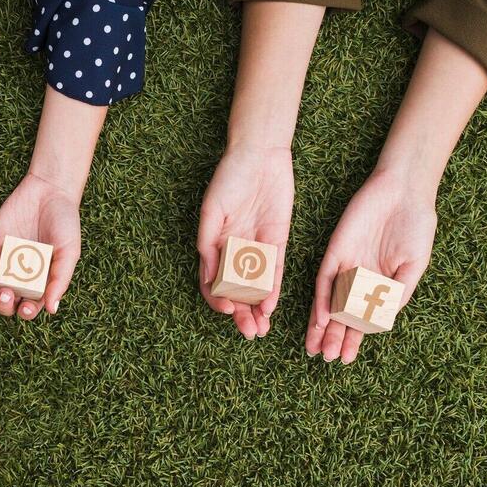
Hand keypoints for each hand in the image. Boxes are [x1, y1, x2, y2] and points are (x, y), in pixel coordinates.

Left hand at [0, 174, 80, 319]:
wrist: (49, 190)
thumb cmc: (65, 222)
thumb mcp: (69, 251)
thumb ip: (60, 279)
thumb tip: (51, 309)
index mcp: (41, 280)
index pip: (30, 305)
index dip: (25, 312)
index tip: (24, 308)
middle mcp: (21, 275)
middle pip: (7, 301)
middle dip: (3, 305)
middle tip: (5, 296)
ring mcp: (5, 261)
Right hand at [197, 144, 293, 338]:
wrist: (259, 154)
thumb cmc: (228, 178)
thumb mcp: (212, 210)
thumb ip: (209, 243)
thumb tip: (209, 275)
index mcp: (214, 244)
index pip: (213, 282)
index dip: (218, 298)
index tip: (227, 310)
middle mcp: (234, 250)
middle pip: (236, 290)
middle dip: (242, 313)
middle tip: (249, 332)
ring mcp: (256, 247)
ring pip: (256, 286)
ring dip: (257, 309)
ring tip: (262, 327)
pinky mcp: (277, 240)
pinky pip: (275, 270)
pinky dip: (273, 289)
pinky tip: (272, 304)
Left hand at [306, 171, 435, 362]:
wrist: (405, 192)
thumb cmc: (416, 226)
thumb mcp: (413, 266)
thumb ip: (398, 293)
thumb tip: (383, 323)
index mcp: (378, 285)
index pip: (360, 319)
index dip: (353, 339)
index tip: (347, 360)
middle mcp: (358, 279)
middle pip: (341, 314)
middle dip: (333, 337)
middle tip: (325, 359)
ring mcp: (345, 266)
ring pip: (329, 301)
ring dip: (323, 325)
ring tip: (316, 347)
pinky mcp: (336, 251)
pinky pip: (326, 279)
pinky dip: (323, 299)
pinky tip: (321, 317)